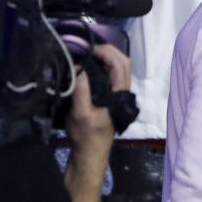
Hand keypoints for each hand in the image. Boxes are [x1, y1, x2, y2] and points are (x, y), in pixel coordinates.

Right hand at [65, 43, 130, 201]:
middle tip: (88, 46)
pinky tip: (88, 64)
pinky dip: (101, 65)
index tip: (89, 48)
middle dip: (108, 50)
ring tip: (87, 52)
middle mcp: (122, 90)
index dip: (107, 52)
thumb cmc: (87, 136)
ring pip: (117, 67)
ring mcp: (117, 93)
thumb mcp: (81, 113)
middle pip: (122, 62)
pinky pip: (109, 75)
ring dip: (105, 57)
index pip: (120, 64)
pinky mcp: (109, 97)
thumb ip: (81, 90)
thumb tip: (79, 66)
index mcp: (119, 93)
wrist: (89, 155)